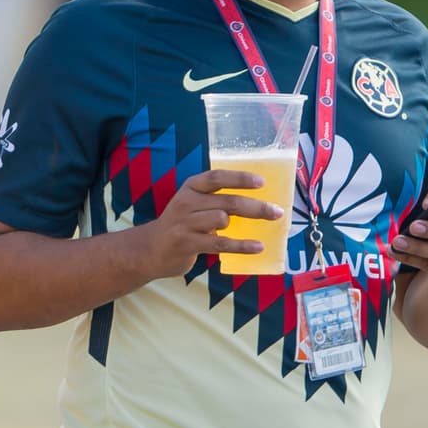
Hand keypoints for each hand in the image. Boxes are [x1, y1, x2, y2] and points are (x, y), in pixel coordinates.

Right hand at [142, 169, 281, 278]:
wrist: (150, 250)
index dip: (239, 178)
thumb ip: (215, 201)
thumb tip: (255, 202)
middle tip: (277, 212)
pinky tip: (258, 247)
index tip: (261, 182)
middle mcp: (186, 202)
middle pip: (227, 201)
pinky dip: (242, 246)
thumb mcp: (192, 205)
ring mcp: (185, 223)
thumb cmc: (180, 226)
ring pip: (223, 219)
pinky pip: (220, 243)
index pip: (216, 177)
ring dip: (243, 227)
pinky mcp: (187, 243)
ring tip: (256, 235)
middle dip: (256, 207)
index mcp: (190, 188)